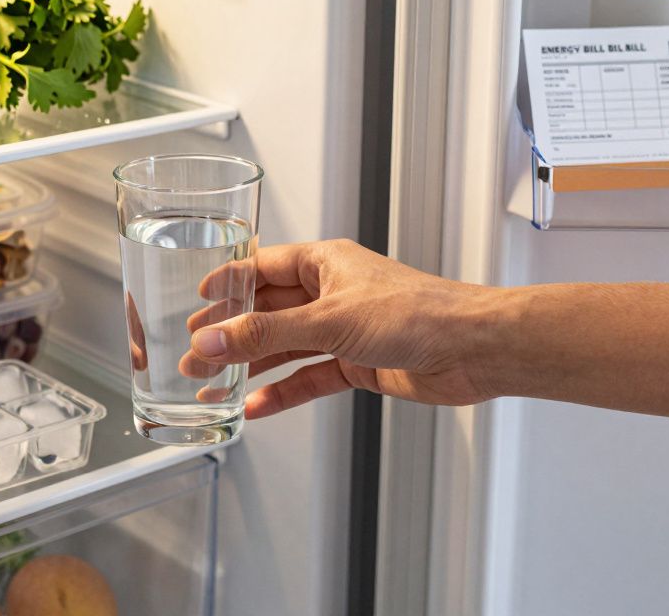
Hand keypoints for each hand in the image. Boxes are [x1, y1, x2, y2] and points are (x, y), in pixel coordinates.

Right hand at [187, 239, 500, 418]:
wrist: (473, 349)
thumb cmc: (419, 312)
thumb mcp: (330, 320)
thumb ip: (268, 333)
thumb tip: (216, 339)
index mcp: (325, 262)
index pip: (262, 267)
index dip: (228, 284)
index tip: (197, 301)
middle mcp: (332, 292)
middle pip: (268, 311)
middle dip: (231, 334)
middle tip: (195, 354)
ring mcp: (344, 329)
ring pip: (284, 347)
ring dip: (250, 366)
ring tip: (212, 384)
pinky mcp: (358, 363)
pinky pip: (309, 377)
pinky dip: (282, 391)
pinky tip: (256, 406)